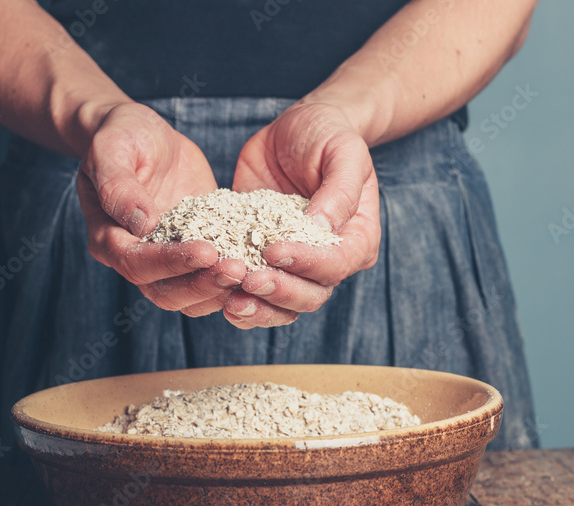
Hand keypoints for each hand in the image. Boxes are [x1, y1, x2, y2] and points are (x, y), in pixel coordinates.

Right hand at [78, 103, 245, 315]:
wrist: (141, 132)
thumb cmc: (120, 136)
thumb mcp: (112, 151)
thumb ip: (119, 187)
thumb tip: (143, 224)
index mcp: (108, 239)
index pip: (137, 264)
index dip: (171, 262)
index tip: (206, 251)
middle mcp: (135, 257)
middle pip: (165, 292)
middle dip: (202, 284)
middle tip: (237, 269)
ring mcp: (166, 257)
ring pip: (190, 295)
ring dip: (220, 289)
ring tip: (252, 271)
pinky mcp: (194, 249)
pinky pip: (212, 274)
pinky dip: (234, 278)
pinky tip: (261, 266)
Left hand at [228, 102, 380, 327]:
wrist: (296, 131)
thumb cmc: (328, 136)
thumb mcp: (344, 152)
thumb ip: (339, 191)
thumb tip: (321, 228)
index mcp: (357, 239)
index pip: (335, 265)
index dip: (306, 263)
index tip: (274, 250)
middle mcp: (329, 261)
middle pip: (310, 295)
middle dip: (279, 291)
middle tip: (248, 280)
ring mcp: (296, 265)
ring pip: (282, 306)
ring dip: (257, 306)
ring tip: (230, 298)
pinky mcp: (263, 260)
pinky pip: (255, 294)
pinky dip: (238, 298)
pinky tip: (216, 292)